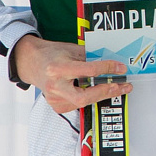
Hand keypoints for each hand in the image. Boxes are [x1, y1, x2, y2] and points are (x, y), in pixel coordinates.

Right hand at [11, 35, 130, 113]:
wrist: (33, 63)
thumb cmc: (52, 54)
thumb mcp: (72, 50)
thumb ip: (90, 57)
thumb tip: (111, 62)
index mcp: (58, 68)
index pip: (88, 71)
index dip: (107, 69)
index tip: (121, 68)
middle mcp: (55, 86)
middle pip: (84, 96)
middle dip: (106, 92)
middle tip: (122, 86)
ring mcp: (54, 98)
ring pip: (83, 102)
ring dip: (102, 95)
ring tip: (117, 88)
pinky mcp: (56, 105)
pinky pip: (78, 104)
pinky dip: (91, 98)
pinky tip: (100, 92)